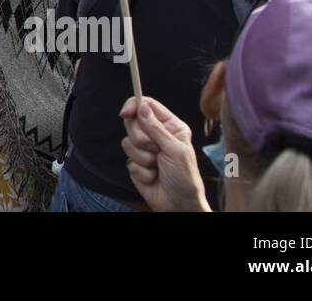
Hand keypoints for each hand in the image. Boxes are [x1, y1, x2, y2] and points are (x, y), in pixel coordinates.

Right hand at [120, 96, 210, 211]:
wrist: (179, 205)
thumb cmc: (185, 178)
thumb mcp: (175, 150)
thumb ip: (156, 128)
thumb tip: (141, 106)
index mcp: (170, 127)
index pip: (148, 105)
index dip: (134, 105)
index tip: (126, 113)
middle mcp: (157, 135)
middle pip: (133, 122)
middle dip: (141, 139)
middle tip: (156, 150)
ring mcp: (145, 150)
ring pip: (128, 142)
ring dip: (143, 158)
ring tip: (157, 166)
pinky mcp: (137, 164)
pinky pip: (128, 160)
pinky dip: (141, 170)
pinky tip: (153, 176)